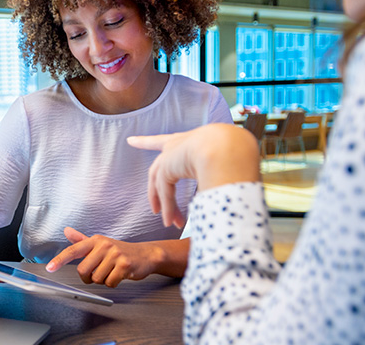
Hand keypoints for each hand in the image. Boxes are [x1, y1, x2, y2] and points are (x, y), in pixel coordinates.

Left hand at [45, 227, 162, 287]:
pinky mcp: (125, 265)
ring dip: (103, 280)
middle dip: (89, 277)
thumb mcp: (100, 244)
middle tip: (98, 273)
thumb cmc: (120, 251)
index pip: (73, 250)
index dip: (60, 260)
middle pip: (83, 270)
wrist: (145, 255)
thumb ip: (82, 240)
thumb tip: (66, 231)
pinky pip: (110, 283)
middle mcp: (104, 245)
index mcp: (95, 240)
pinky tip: (119, 275)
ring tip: (112, 271)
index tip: (49, 268)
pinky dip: (113, 283)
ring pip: (97, 279)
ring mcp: (115, 254)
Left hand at [127, 123, 260, 227]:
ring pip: (161, 184)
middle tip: (155, 208)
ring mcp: (169, 156)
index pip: (163, 141)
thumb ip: (217, 174)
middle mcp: (176, 145)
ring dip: (166, 205)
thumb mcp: (224, 162)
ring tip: (171, 224)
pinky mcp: (166, 168)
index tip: (130, 140)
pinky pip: (165, 192)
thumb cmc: (234, 151)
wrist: (229, 146)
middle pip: (158, 168)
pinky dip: (169, 208)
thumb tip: (224, 189)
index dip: (146, 142)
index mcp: (190, 139)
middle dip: (155, 191)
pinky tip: (171, 222)